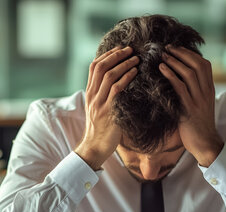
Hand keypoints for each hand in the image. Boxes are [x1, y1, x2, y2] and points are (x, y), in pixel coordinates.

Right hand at [75, 47, 138, 169]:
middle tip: (130, 49)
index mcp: (90, 93)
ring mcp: (99, 103)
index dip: (107, 55)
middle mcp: (92, 95)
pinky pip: (116, 90)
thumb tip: (117, 84)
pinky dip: (126, 78)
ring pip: (109, 76)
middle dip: (116, 55)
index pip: (94, 67)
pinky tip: (135, 73)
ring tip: (136, 58)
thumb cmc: (100, 130)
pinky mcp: (108, 112)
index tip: (120, 49)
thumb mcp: (99, 109)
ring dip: (124, 64)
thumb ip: (104, 96)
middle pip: (101, 67)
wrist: (94, 148)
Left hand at [159, 46, 222, 166]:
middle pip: (197, 64)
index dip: (190, 54)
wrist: (205, 143)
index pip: (204, 64)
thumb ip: (194, 92)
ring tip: (162, 55)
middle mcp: (206, 92)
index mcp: (209, 89)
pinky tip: (162, 69)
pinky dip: (171, 75)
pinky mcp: (189, 109)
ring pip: (189, 73)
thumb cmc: (199, 125)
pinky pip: (180, 88)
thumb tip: (181, 80)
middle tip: (167, 48)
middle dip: (181, 53)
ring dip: (175, 61)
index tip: (177, 49)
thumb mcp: (200, 104)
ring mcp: (199, 100)